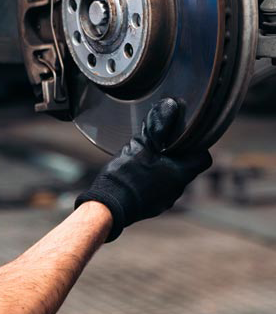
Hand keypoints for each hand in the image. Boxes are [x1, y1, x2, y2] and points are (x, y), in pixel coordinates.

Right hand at [74, 98, 211, 241]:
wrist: (109, 206)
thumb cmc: (125, 176)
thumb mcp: (140, 145)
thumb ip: (157, 127)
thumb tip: (170, 107)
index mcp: (180, 173)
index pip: (203, 158)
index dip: (197, 146)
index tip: (185, 138)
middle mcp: (178, 189)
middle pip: (186, 167)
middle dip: (175, 155)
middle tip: (160, 144)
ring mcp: (166, 200)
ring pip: (172, 178)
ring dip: (163, 168)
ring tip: (145, 159)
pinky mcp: (153, 207)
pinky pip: (159, 189)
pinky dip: (153, 180)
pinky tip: (137, 174)